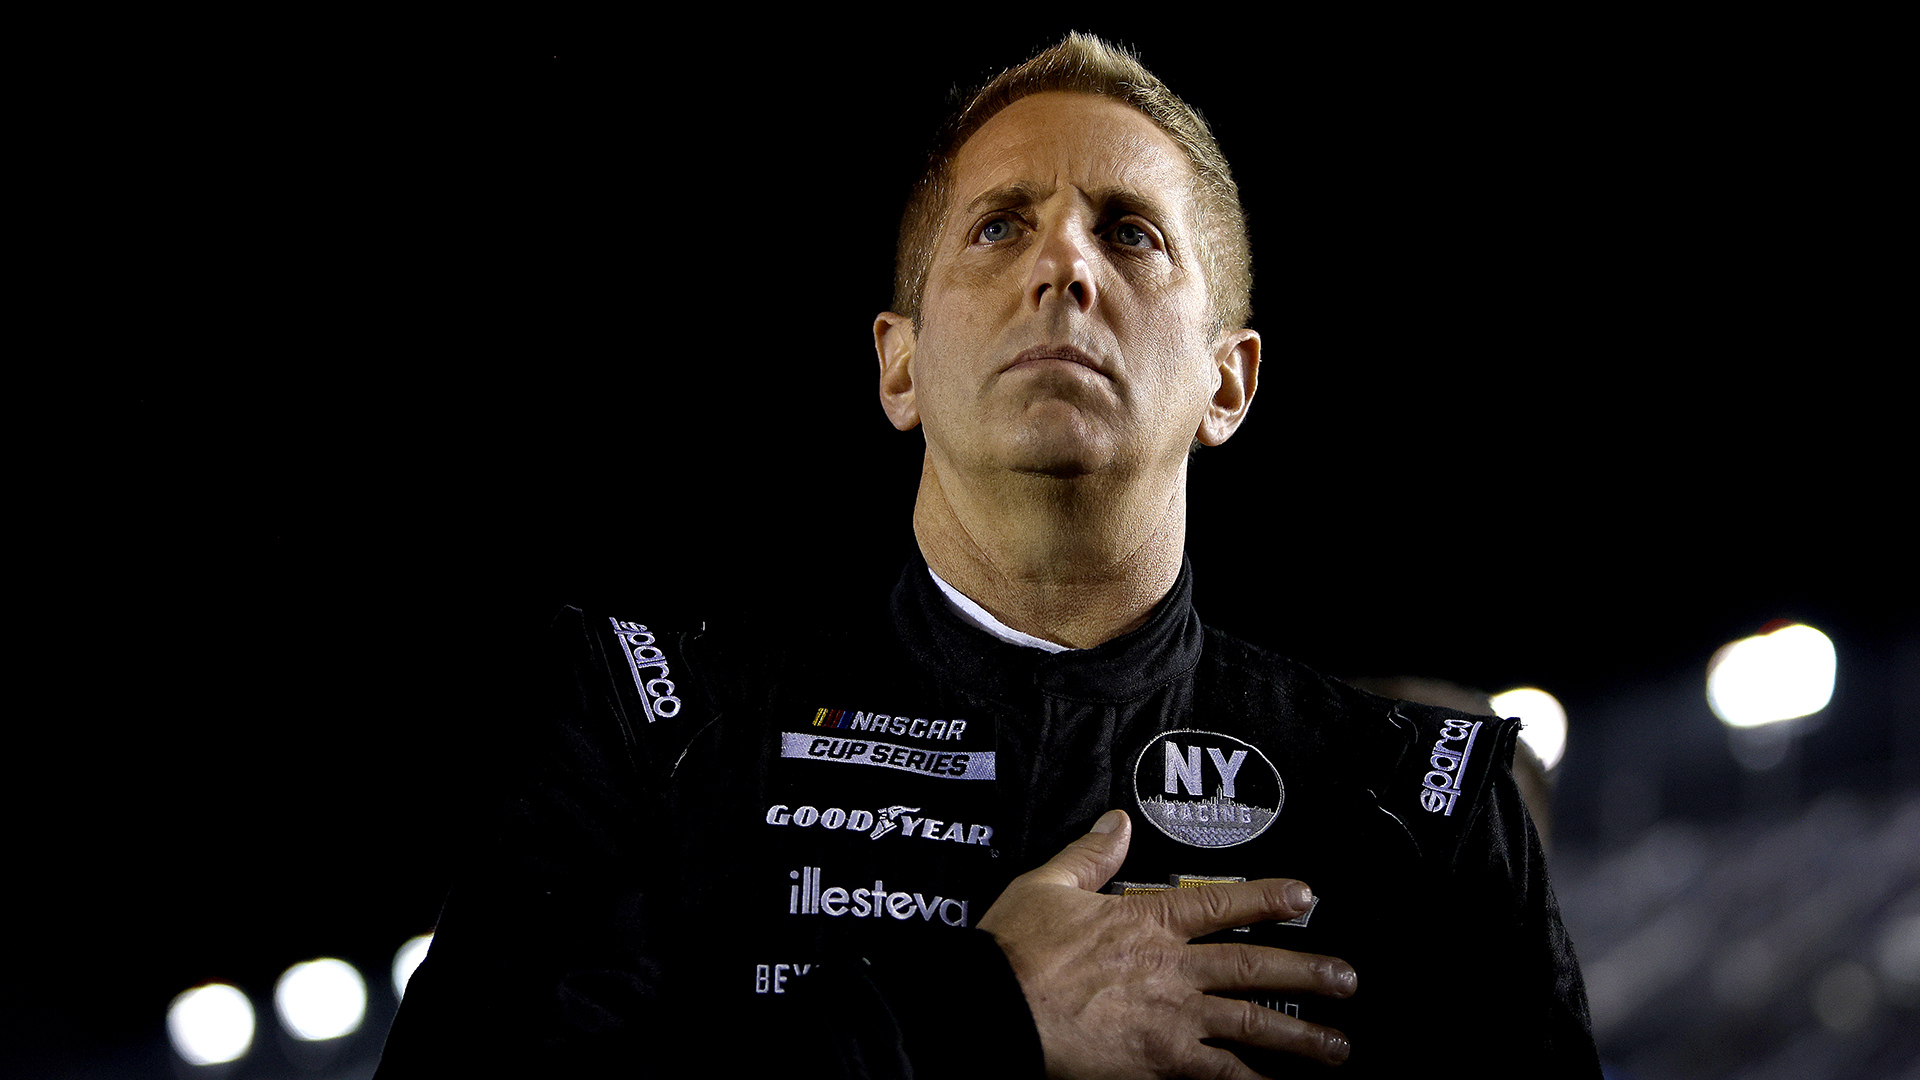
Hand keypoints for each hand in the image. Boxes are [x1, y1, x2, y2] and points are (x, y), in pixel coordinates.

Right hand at [976, 809, 1354, 1078]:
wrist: (996, 1007)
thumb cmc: (1015, 950)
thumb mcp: (1048, 886)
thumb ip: (1090, 856)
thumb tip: (1114, 823)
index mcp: (1147, 922)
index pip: (1222, 903)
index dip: (1269, 898)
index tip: (1306, 896)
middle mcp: (1171, 969)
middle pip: (1254, 968)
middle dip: (1308, 973)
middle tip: (1347, 980)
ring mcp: (1171, 1019)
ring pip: (1251, 1026)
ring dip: (1300, 1037)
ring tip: (1336, 1046)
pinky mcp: (1160, 1063)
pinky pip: (1220, 1076)